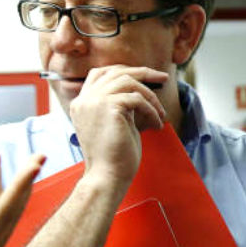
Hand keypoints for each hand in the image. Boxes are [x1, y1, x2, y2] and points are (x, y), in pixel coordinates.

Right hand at [69, 65, 167, 186]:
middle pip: (115, 71)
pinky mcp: (108, 107)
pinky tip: (156, 123)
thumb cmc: (115, 156)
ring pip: (128, 82)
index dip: (124, 70)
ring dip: (150, 96)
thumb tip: (140, 90)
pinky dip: (151, 110)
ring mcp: (93, 101)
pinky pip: (137, 99)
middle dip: (143, 73)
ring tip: (160, 113)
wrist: (108, 176)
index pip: (100, 73)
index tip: (146, 75)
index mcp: (82, 103)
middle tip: (163, 78)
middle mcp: (84, 99)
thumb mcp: (114, 123)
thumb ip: (119, 105)